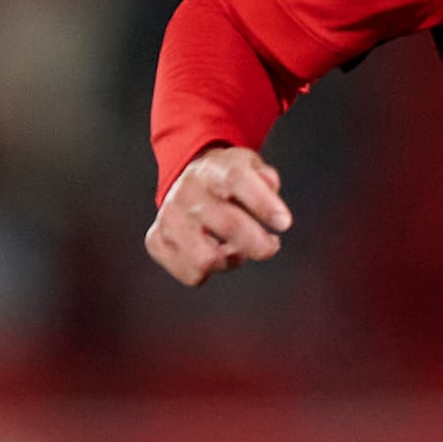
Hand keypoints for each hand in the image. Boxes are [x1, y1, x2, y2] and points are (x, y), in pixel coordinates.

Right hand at [146, 144, 292, 286]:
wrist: (185, 180)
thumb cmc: (226, 181)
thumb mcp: (249, 167)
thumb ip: (265, 177)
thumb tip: (270, 186)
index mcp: (214, 170)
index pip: (238, 180)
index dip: (264, 204)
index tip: (284, 224)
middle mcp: (188, 192)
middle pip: (229, 226)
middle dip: (259, 244)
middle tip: (271, 245)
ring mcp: (170, 218)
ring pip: (207, 259)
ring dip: (231, 261)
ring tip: (237, 251)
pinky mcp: (157, 241)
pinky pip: (191, 274)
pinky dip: (209, 272)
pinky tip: (215, 255)